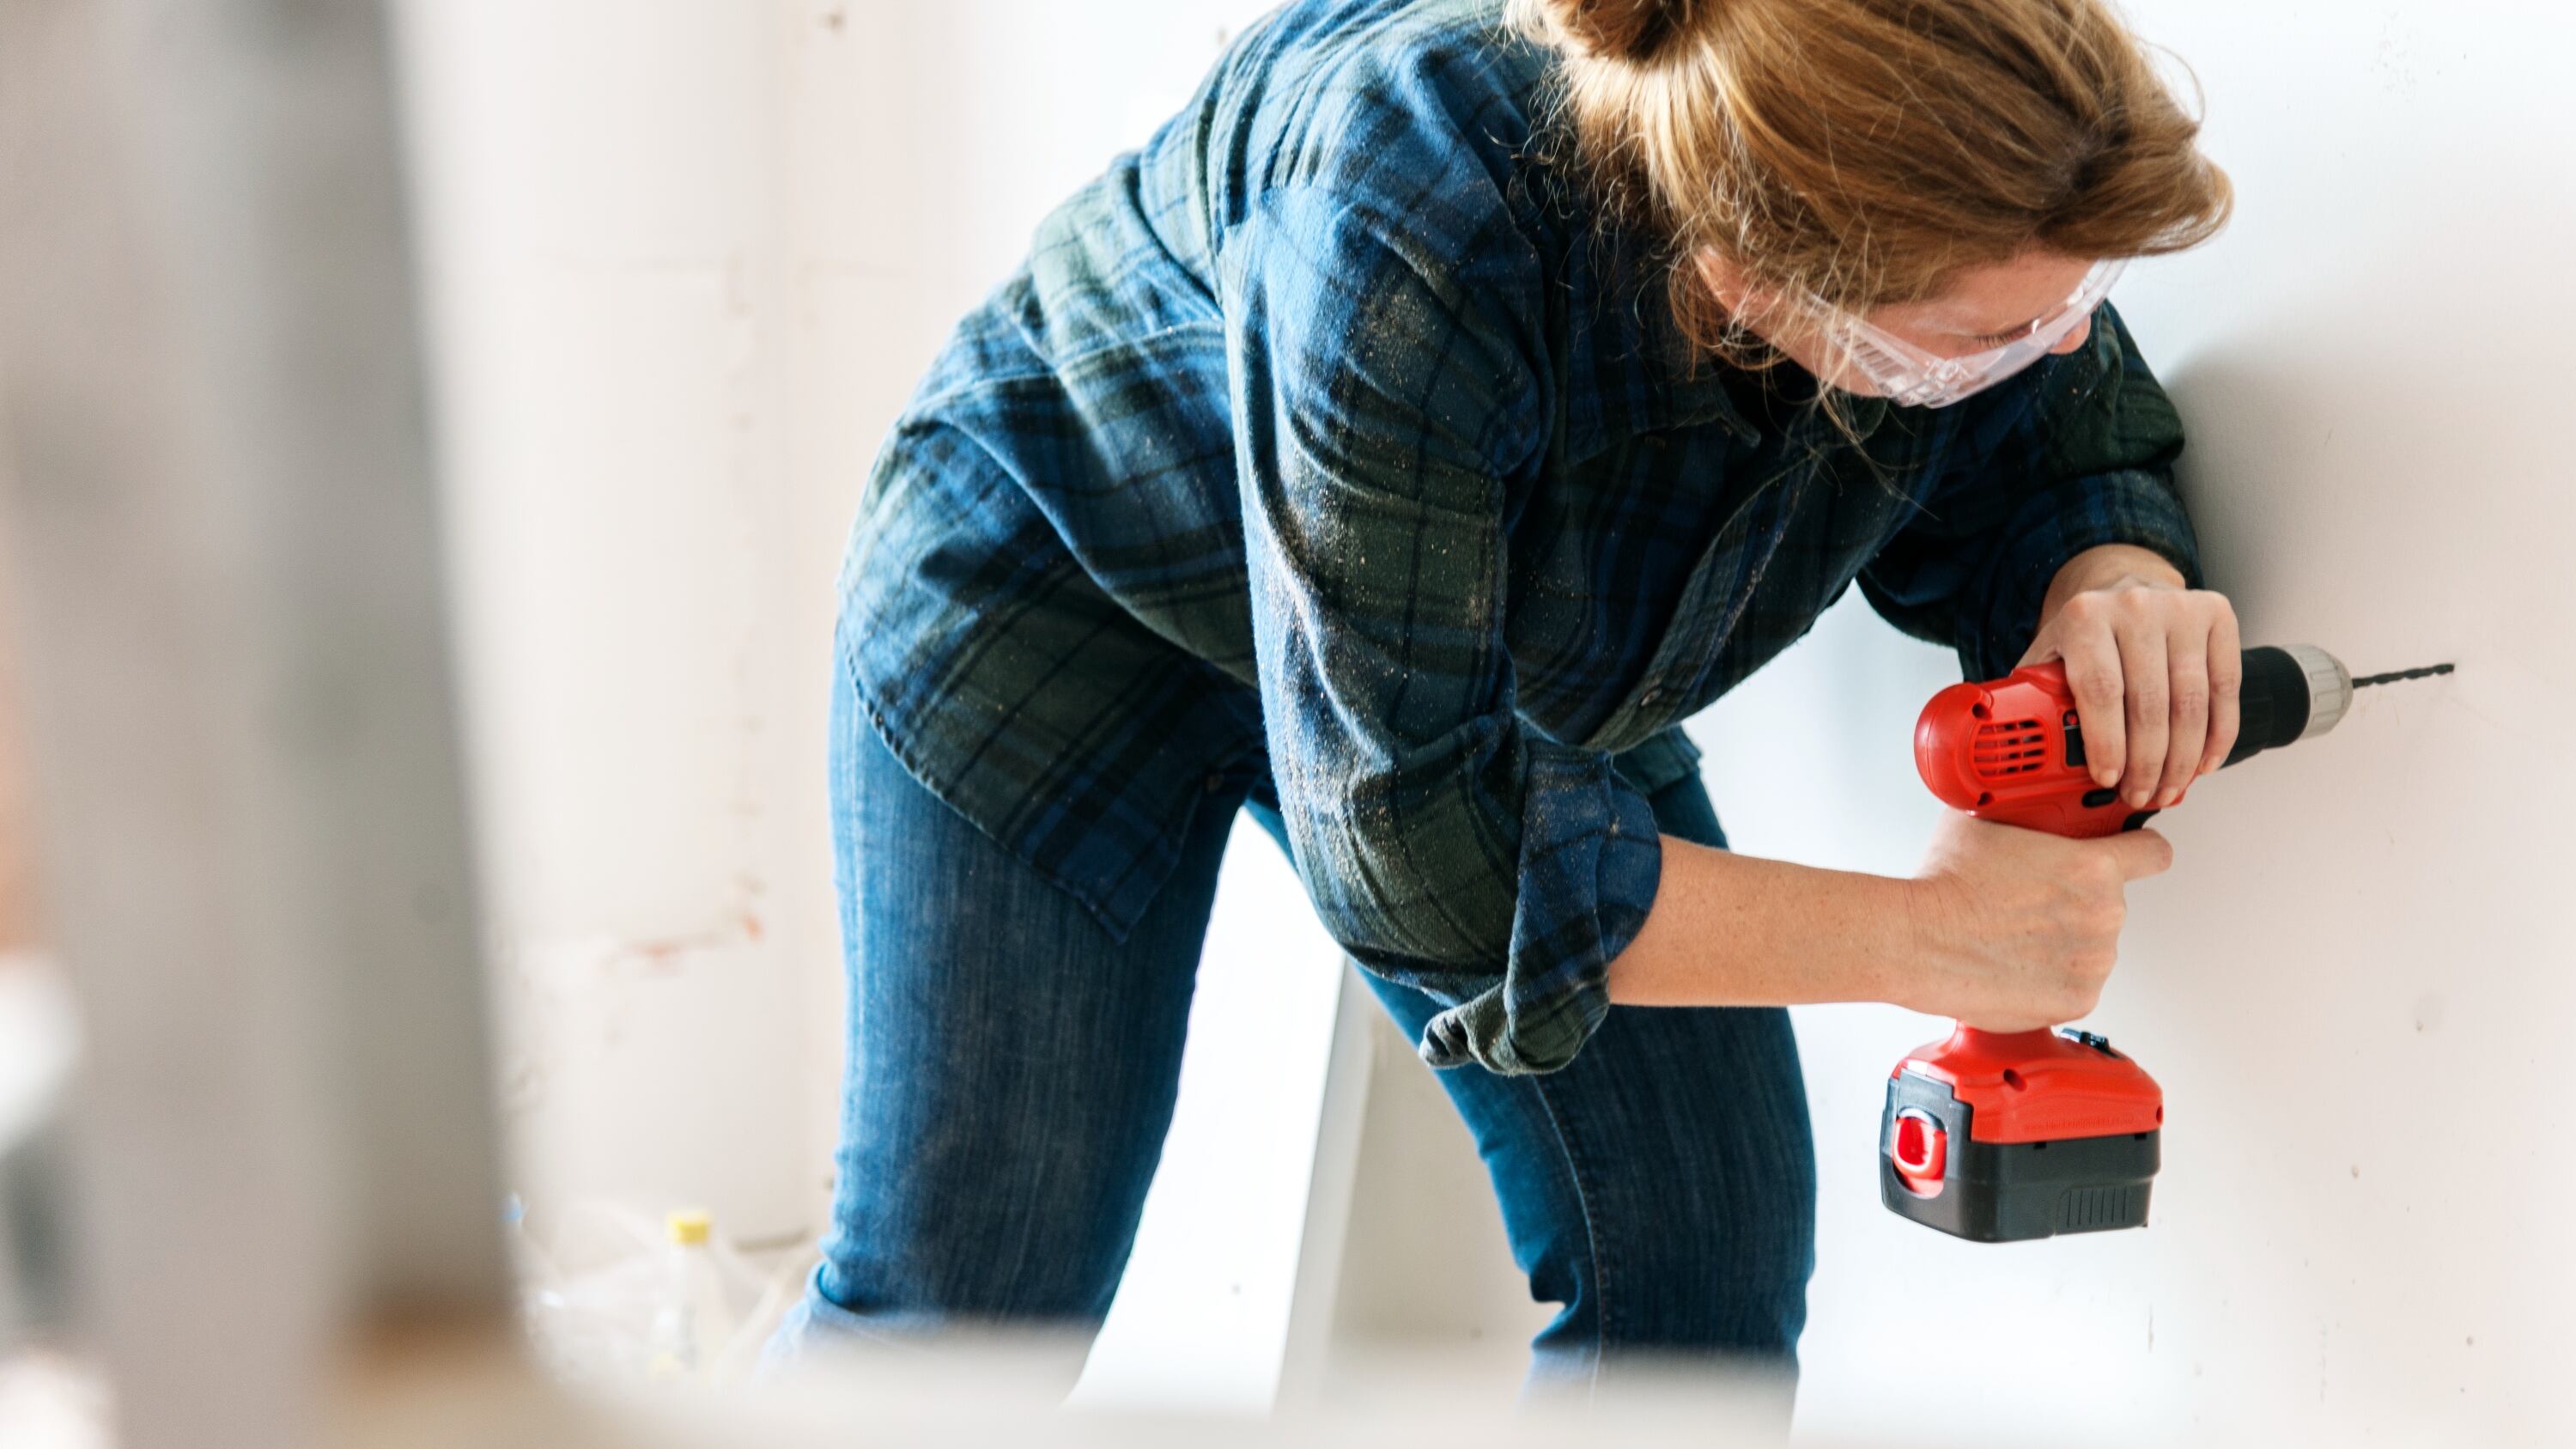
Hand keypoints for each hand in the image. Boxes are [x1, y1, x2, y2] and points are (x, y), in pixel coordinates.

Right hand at [1904, 811, 2172, 1030]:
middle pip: (2110, 903)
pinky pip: (2075, 984)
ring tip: (2014, 936)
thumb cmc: (1945, 886)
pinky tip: (2015, 964)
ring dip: (2065, 942)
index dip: (2139, 851)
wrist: (1918, 941)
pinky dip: (2050, 979)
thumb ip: (2026, 814)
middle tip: (2031, 902)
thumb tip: (2021, 802)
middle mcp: (2104, 914)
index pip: (2153, 853)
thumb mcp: (1986, 821)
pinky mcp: (2077, 1000)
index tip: (2130, 855)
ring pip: (2093, 947)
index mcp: (2093, 866)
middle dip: (2078, 901)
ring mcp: (2093, 961)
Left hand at [2020, 545, 2241, 811]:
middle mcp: (2135, 607)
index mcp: (2085, 616)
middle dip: (2146, 762)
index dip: (2106, 742)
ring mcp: (2180, 609)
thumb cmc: (2087, 634)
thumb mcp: (2051, 655)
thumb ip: (2036, 696)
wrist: (2126, 587)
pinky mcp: (2217, 616)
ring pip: (2189, 702)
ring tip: (2169, 788)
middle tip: (2140, 795)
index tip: (2108, 779)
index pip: (2100, 690)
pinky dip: (2217, 734)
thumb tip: (2019, 757)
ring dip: (2181, 757)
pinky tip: (2202, 762)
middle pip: (2148, 703)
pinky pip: (2224, 688)